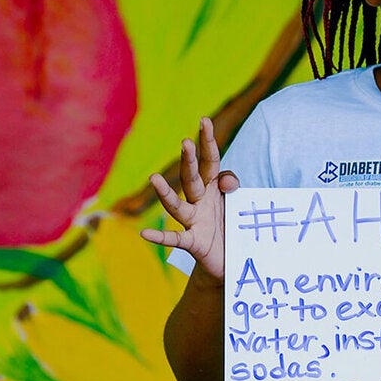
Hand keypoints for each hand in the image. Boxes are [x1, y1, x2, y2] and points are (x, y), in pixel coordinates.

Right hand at [139, 117, 237, 281]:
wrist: (228, 260)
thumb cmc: (231, 226)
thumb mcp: (236, 202)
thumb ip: (231, 185)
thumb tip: (227, 181)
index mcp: (212, 189)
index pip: (210, 161)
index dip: (208, 142)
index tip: (204, 120)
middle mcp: (200, 202)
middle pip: (191, 178)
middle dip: (189, 161)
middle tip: (186, 142)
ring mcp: (194, 222)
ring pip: (177, 206)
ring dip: (165, 193)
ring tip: (154, 178)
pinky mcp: (193, 243)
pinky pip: (175, 239)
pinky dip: (159, 237)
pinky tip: (144, 234)